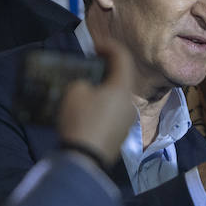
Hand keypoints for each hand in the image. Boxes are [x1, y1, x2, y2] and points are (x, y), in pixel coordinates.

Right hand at [57, 42, 136, 167]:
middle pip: (122, 78)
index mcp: (122, 88)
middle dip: (107, 69)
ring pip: (119, 96)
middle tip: (90, 67)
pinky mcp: (121, 135)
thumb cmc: (80, 121)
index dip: (108, 46)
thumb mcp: (74, 92)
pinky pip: (115, 112)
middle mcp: (130, 103)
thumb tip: (87, 84)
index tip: (94, 47)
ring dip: (106, 88)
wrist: (84, 158)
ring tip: (88, 89)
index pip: (122, 57)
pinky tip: (90, 109)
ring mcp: (128, 121)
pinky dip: (105, 105)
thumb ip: (83, 80)